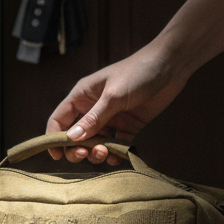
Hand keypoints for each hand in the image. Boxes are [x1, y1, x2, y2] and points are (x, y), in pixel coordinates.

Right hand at [45, 44, 188, 163]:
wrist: (171, 66)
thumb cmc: (138, 72)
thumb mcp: (113, 96)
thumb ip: (94, 119)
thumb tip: (72, 139)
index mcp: (82, 96)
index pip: (59, 120)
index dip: (53, 138)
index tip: (56, 156)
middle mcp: (94, 109)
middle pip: (76, 137)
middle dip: (78, 149)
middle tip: (86, 154)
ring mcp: (111, 119)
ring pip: (96, 144)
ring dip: (97, 153)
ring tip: (106, 152)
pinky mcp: (129, 126)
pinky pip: (117, 146)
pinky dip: (115, 154)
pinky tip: (118, 156)